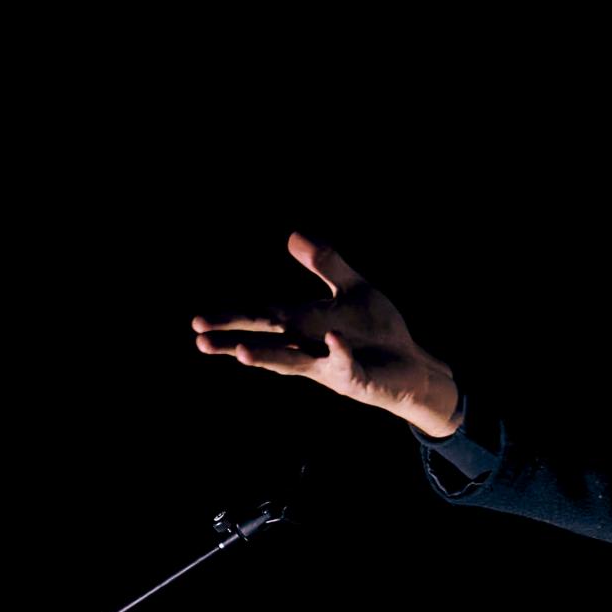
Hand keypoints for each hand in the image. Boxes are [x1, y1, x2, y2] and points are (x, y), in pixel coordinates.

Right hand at [194, 232, 460, 436]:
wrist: (415, 365)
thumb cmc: (379, 332)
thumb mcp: (353, 290)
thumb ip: (326, 264)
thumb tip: (293, 234)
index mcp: (303, 327)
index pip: (262, 318)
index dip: (231, 319)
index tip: (197, 322)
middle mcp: (308, 349)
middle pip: (267, 342)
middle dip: (234, 341)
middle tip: (201, 340)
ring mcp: (329, 365)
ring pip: (294, 361)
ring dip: (269, 357)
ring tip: (242, 353)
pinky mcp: (356, 376)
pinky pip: (346, 362)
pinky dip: (340, 350)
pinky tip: (334, 338)